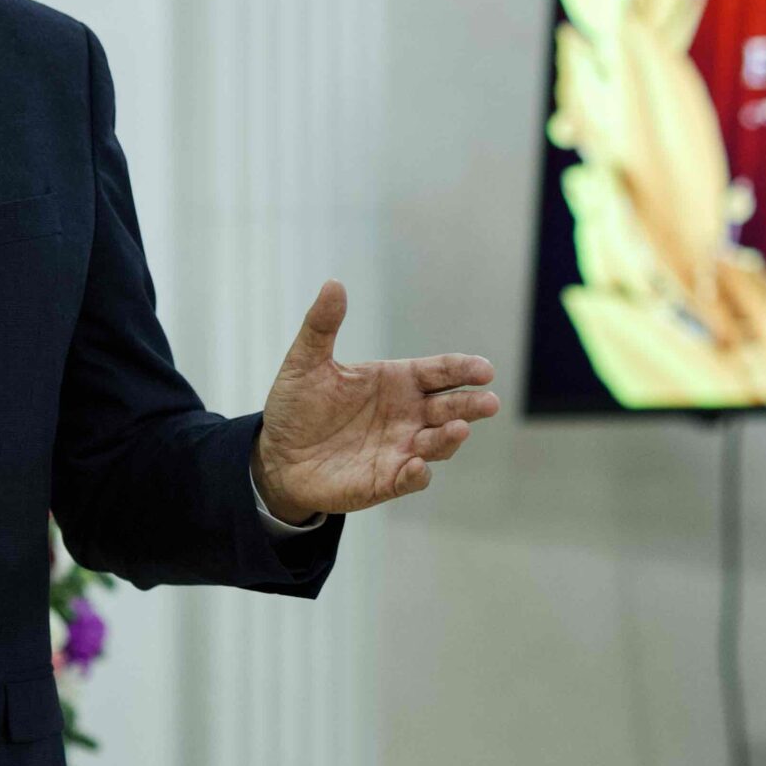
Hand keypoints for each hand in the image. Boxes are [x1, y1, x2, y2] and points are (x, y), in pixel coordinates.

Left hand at [252, 280, 499, 519]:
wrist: (276, 454)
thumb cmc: (297, 406)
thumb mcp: (306, 361)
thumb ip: (322, 325)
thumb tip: (333, 284)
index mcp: (396, 381)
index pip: (439, 372)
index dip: (464, 369)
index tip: (484, 370)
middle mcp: (406, 415)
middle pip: (450, 407)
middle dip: (472, 405)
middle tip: (489, 401)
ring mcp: (399, 449)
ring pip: (437, 443)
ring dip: (449, 438)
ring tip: (459, 429)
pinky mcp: (385, 480)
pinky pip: (409, 479)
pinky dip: (417, 474)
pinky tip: (418, 466)